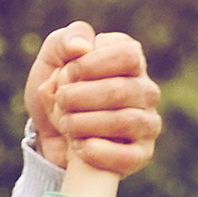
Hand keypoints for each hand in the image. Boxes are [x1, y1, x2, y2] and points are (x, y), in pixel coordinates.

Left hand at [27, 22, 160, 189]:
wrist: (50, 134)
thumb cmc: (58, 89)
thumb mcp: (53, 58)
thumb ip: (66, 40)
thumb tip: (82, 47)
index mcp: (130, 60)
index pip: (128, 55)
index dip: (94, 64)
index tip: (70, 72)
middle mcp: (145, 90)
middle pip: (123, 90)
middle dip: (81, 96)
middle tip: (61, 101)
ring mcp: (147, 123)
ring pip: (126, 121)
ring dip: (86, 123)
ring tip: (66, 125)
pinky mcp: (141, 154)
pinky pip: (129, 156)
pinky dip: (98, 152)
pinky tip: (79, 148)